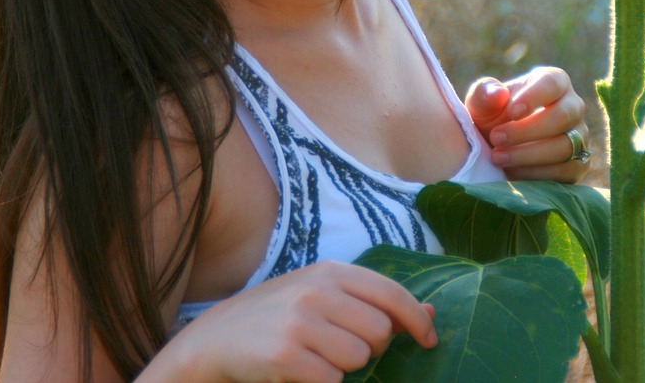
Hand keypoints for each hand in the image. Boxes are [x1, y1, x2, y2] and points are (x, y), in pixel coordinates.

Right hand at [156, 261, 436, 382]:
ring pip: (358, 358)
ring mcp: (300, 321)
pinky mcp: (286, 354)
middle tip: (340, 348)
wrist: (213, 340)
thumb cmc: (276, 318)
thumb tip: (431, 313)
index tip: (428, 340)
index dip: (417, 319)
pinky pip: (332, 380)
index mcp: (329, 271)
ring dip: (344, 368)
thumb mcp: (321, 296)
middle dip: (370, 348)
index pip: (391, 293)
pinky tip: (300, 372)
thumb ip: (372, 301)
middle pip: (380, 331)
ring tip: (314, 357)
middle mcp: (316, 290)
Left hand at [465, 66, 591, 182]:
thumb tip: (497, 93)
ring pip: (565, 146)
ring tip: (498, 157)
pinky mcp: (578, 164)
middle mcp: (573, 106)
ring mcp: (579, 136)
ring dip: (529, 155)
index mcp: (553, 82)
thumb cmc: (492, 118)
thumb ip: (484, 94)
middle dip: (527, 131)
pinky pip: (566, 170)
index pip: (552, 83)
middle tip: (496, 138)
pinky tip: (511, 173)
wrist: (498, 150)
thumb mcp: (481, 104)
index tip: (511, 112)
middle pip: (563, 116)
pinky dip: (536, 174)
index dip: (533, 97)